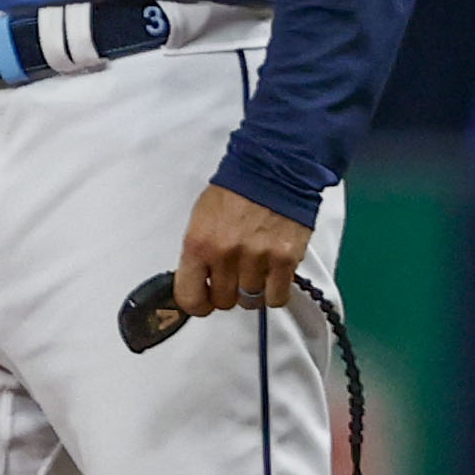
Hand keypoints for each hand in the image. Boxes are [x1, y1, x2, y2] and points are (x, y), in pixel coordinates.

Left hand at [172, 183, 311, 318]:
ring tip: (254, 270)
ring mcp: (257, 258)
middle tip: (233, 278)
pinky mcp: (285, 259)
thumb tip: (198, 281)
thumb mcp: (200, 219)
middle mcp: (226, 255)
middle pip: (223, 302)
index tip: (203, 302)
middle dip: (227, 293)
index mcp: (198, 244)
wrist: (272, 170)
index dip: (197, 305)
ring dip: (252, 290)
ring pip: (250, 300)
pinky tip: (272, 276)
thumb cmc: (234, 191)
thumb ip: (198, 253)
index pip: (189, 297)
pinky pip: (276, 297)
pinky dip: (274, 292)